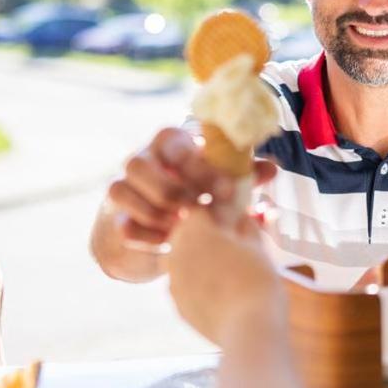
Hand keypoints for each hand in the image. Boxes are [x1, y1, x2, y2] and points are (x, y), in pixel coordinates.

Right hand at [105, 128, 275, 248]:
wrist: (158, 229)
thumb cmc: (197, 195)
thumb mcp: (220, 184)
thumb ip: (244, 175)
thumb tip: (272, 168)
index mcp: (170, 144)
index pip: (173, 142)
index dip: (199, 166)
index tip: (226, 190)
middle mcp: (141, 160)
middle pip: (139, 165)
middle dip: (172, 191)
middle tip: (197, 211)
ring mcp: (122, 186)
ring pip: (124, 191)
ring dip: (158, 214)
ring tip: (183, 228)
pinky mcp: (115, 216)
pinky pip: (122, 223)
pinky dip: (146, 236)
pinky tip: (167, 244)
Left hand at [167, 206, 285, 345]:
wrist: (249, 329)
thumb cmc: (257, 282)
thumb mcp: (257, 246)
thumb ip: (244, 226)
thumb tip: (241, 216)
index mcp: (194, 229)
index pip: (199, 210)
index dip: (217, 214)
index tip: (232, 221)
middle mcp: (176, 251)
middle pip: (185, 234)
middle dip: (203, 236)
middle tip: (230, 245)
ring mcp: (173, 280)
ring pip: (182, 260)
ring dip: (198, 260)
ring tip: (226, 270)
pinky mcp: (177, 304)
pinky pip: (184, 285)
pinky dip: (197, 285)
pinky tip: (220, 293)